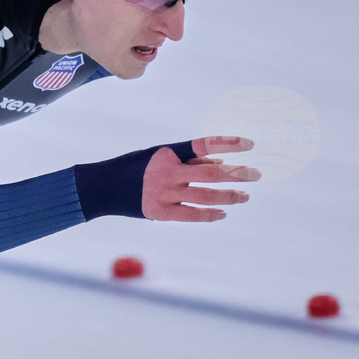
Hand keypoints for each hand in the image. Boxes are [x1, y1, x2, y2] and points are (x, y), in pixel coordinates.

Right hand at [141, 136, 259, 221]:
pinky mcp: (160, 212)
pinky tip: (223, 213)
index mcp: (167, 154)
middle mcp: (167, 173)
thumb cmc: (134, 168)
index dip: (228, 143)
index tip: (250, 144)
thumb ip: (187, 161)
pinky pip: (193, 215)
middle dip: (237, 174)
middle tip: (256, 175)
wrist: (102, 187)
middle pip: (211, 173)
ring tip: (244, 196)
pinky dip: (210, 214)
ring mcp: (164, 194)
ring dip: (229, 196)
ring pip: (206, 196)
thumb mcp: (158, 157)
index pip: (204, 145)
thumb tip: (220, 163)